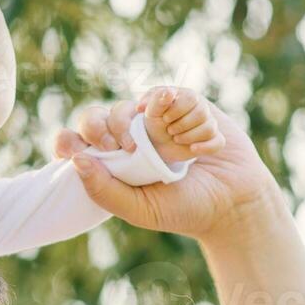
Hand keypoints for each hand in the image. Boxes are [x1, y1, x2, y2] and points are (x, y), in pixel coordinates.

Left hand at [69, 102, 284, 241]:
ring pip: (139, 104)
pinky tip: (199, 146)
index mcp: (113, 163)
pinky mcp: (184, 104)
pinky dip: (189, 118)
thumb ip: (104, 190)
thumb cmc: (184, 209)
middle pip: (99, 114)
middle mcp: (130, 137)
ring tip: (184, 155)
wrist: (233, 201)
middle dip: (108, 125)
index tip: (81, 150)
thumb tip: (76, 159)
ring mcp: (157, 119)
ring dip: (164, 129)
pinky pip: (174, 95)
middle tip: (128, 148)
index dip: (72, 139)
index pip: (77, 140)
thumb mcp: (139, 209)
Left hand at [138, 86, 222, 160]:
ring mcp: (208, 124)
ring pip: (209, 129)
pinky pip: (218, 143)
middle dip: (181, 125)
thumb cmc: (156, 122)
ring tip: (176, 138)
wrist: (157, 141)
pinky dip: (205, 147)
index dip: (177, 110)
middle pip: (202, 114)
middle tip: (169, 130)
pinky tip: (192, 148)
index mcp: (188, 96)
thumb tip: (169, 92)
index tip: (164, 118)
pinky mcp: (211, 139)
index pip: (191, 98)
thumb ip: (156, 99)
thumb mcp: (151, 110)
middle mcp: (202, 108)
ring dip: (188, 137)